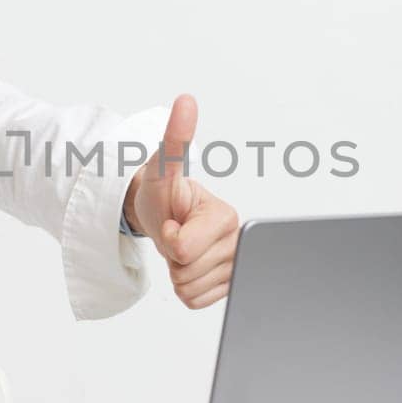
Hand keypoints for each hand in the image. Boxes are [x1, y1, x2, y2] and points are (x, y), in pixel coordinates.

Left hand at [126, 94, 239, 308]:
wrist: (167, 217)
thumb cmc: (165, 195)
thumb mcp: (163, 168)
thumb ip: (176, 139)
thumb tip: (185, 101)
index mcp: (227, 217)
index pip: (184, 249)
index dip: (170, 238)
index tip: (176, 221)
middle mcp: (238, 242)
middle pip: (187, 271)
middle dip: (174, 257)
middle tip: (178, 235)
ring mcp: (236, 267)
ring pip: (190, 289)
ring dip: (178, 272)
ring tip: (182, 249)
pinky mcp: (230, 287)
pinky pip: (195, 301)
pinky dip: (186, 288)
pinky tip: (190, 265)